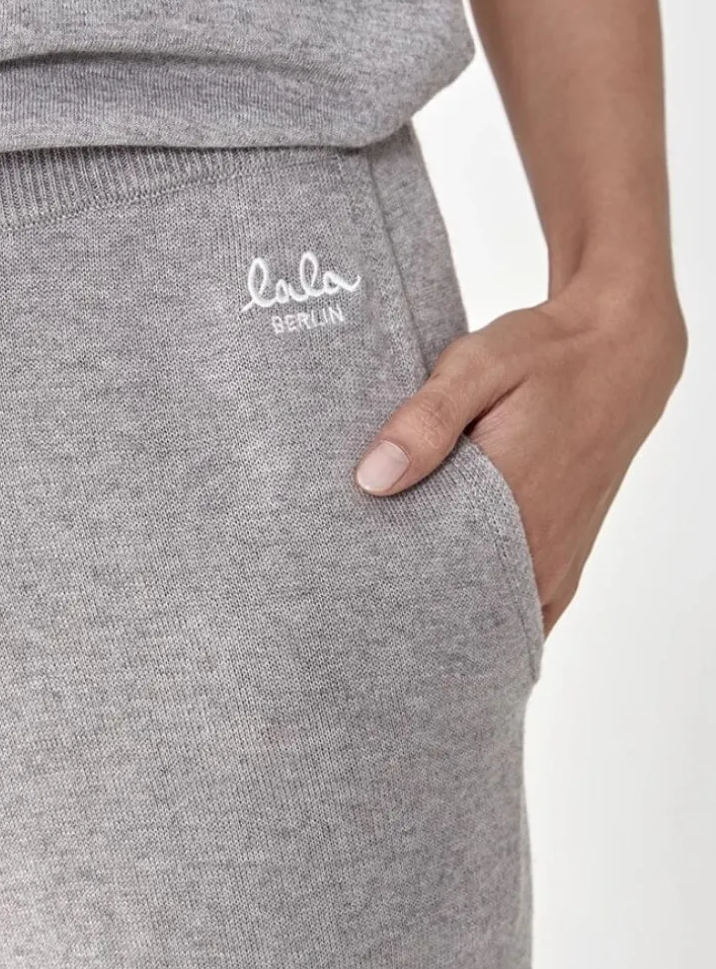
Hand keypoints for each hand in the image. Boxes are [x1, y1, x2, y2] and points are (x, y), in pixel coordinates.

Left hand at [354, 274, 686, 635]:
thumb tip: (371, 478)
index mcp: (511, 509)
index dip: (387, 594)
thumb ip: (426, 421)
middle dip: (408, 607)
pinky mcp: (564, 561)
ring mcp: (556, 563)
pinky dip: (483, 609)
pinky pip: (520, 609)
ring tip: (392, 593)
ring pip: (488, 615)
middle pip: (457, 611)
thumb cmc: (546, 357)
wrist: (621, 353)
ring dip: (445, 609)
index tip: (347, 588)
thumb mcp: (478, 366)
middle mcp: (540, 550)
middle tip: (356, 592)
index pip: (433, 584)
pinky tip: (444, 596)